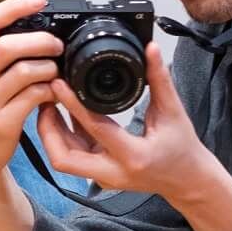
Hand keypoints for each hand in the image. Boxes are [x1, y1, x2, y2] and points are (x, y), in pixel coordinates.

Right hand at [0, 0, 61, 190]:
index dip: (14, 7)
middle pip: (7, 45)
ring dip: (49, 68)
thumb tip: (33, 29)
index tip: (39, 0)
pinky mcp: (1, 122)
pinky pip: (33, 96)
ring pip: (24, 71)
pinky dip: (50, 90)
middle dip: (40, 40)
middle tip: (57, 45)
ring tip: (56, 72)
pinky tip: (54, 92)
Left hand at [35, 41, 211, 196]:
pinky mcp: (99, 176)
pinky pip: (73, 156)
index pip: (95, 128)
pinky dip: (65, 136)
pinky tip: (64, 114)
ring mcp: (104, 178)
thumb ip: (160, 80)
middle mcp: (113, 172)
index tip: (58, 84)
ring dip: (52, 132)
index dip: (73, 105)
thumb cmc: (182, 149)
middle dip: (47, 130)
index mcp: (133, 156)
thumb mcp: (173, 113)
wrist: (188, 181)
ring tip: (49, 103)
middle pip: (63, 158)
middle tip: (44, 100)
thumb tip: (151, 49)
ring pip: (63, 159)